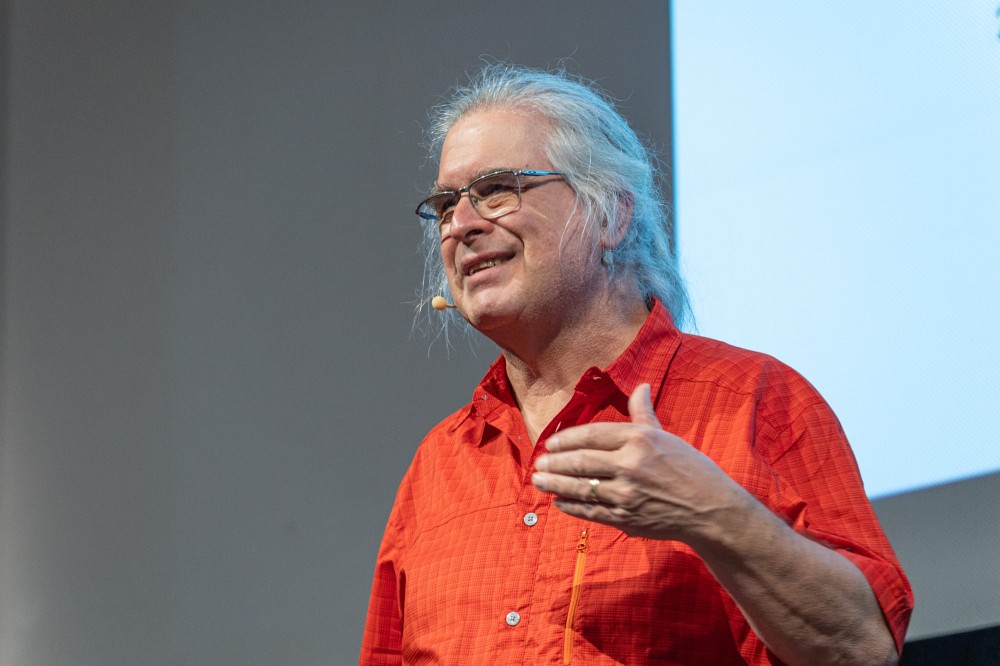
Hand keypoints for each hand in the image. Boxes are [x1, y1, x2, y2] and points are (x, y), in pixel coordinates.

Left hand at [531, 383, 745, 541]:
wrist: (710, 509)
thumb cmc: (690, 469)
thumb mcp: (666, 436)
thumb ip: (643, 414)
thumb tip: (640, 386)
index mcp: (639, 439)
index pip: (592, 435)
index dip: (567, 438)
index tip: (551, 442)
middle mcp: (631, 465)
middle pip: (581, 461)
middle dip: (555, 462)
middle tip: (538, 463)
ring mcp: (627, 494)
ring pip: (581, 487)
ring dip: (555, 484)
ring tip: (539, 480)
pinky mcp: (626, 518)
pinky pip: (591, 511)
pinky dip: (572, 506)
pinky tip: (560, 502)